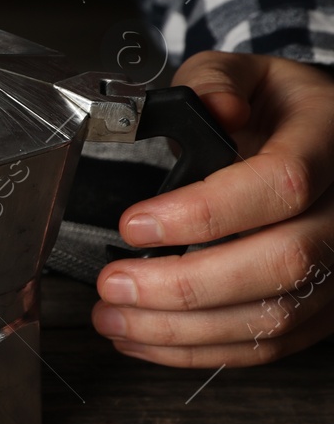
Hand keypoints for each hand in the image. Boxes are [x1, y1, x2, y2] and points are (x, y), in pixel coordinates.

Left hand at [91, 51, 333, 366]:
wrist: (325, 142)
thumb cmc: (277, 110)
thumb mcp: (246, 72)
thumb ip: (214, 82)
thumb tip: (213, 109)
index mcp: (330, 140)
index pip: (282, 184)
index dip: (204, 213)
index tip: (134, 225)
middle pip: (282, 262)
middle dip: (184, 285)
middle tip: (112, 284)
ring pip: (274, 315)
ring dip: (181, 329)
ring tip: (112, 317)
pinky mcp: (326, 306)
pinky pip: (270, 343)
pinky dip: (199, 350)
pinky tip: (144, 337)